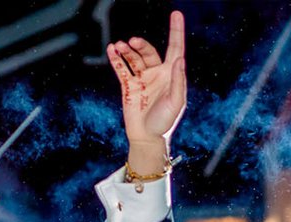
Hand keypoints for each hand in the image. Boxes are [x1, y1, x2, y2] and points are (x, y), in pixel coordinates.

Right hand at [108, 11, 186, 173]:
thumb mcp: (176, 102)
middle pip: (148, 51)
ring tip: (118, 46)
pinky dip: (116, 59)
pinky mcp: (128, 86)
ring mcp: (142, 79)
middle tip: (131, 42)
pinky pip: (121, 68)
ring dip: (126, 50)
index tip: (176, 14)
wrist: (147, 137)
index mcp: (171, 75)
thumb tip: (179, 59)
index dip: (176, 31)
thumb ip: (177, 80)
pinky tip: (112, 50)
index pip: (175, 48)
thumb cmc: (165, 122)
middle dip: (140, 45)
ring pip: (133, 58)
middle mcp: (157, 74)